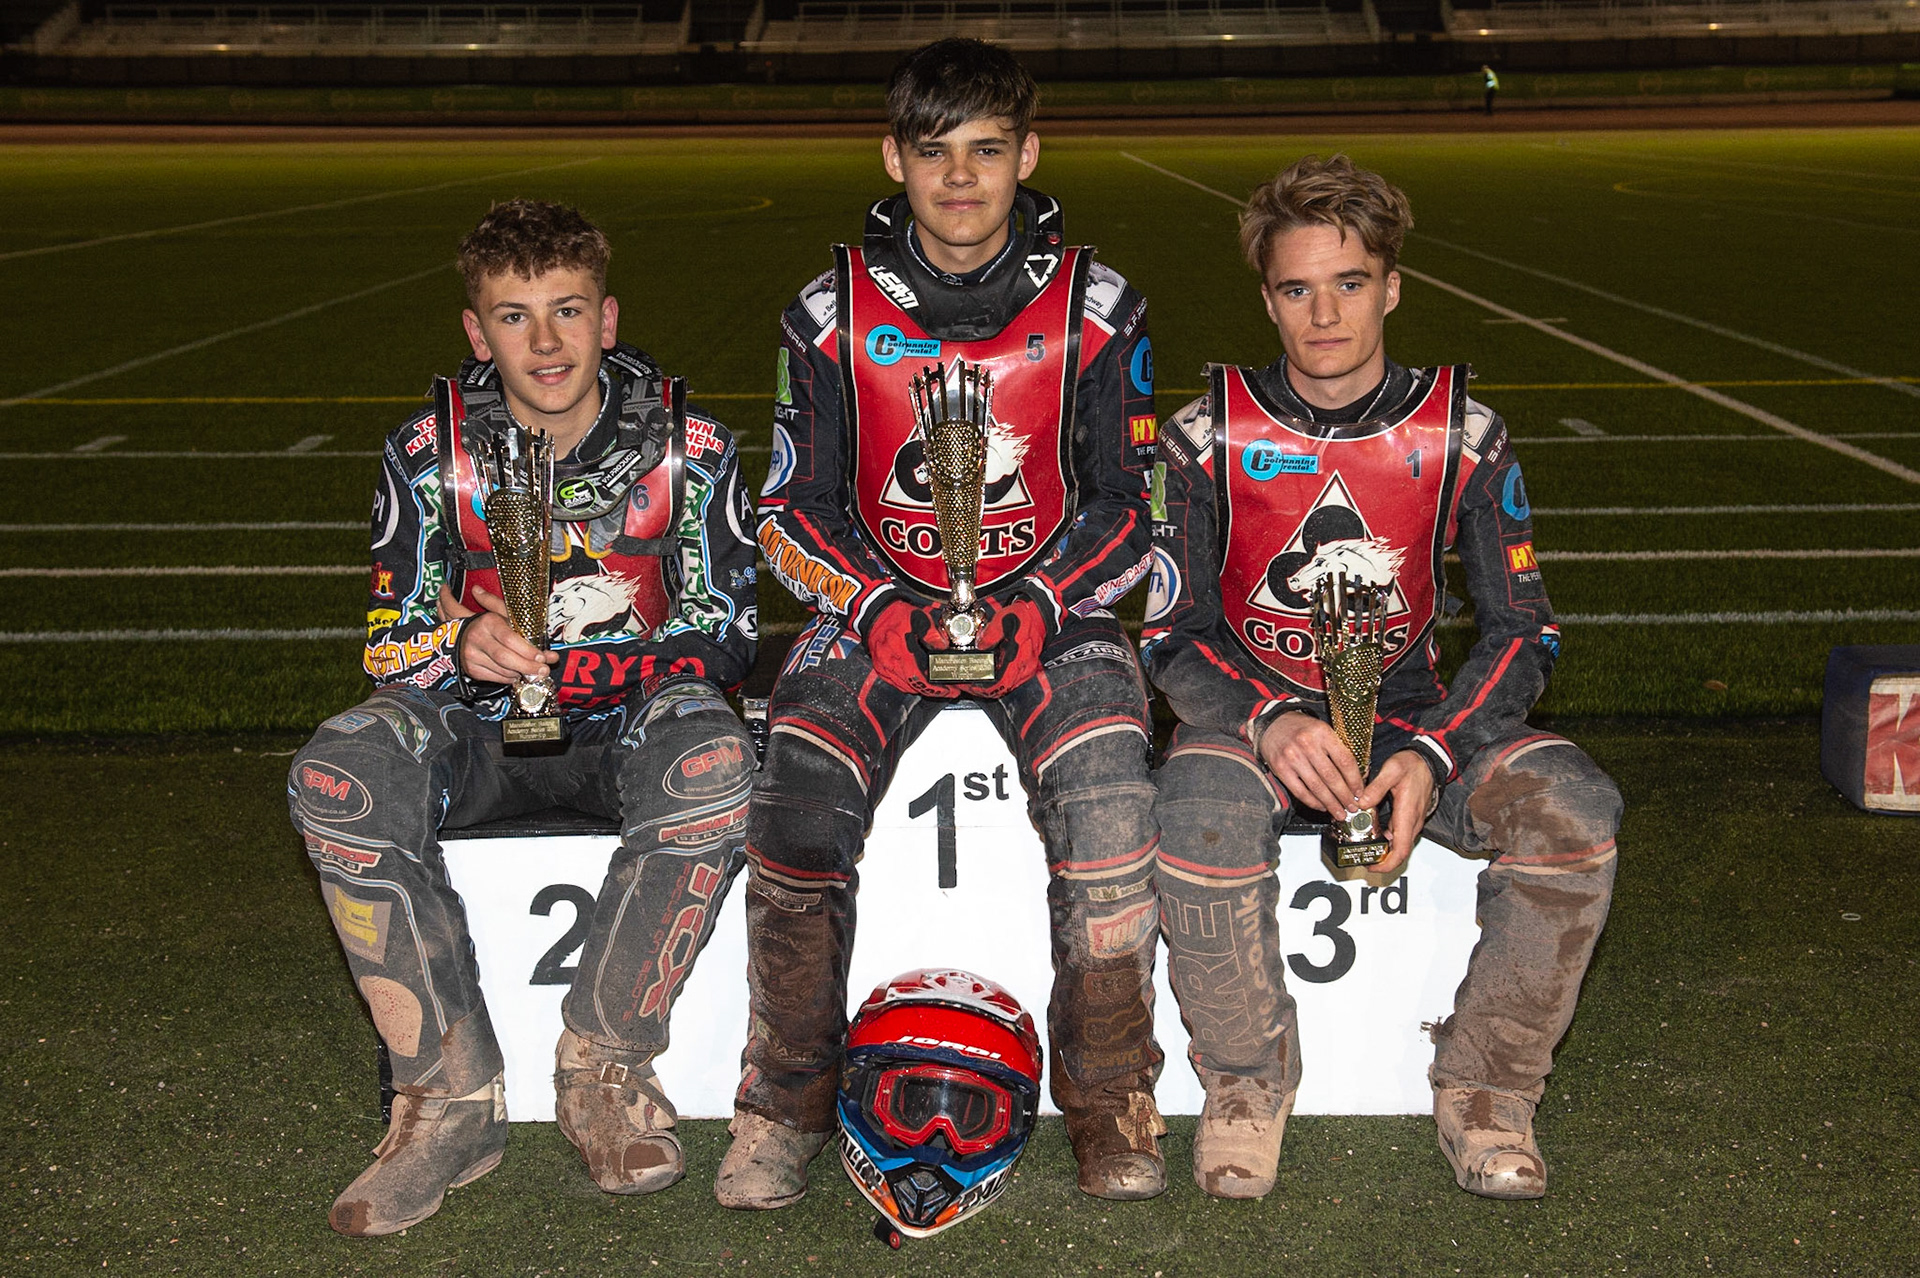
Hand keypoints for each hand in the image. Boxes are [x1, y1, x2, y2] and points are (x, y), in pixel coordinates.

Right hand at [444, 583, 553, 684]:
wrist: (464, 635)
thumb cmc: (492, 626)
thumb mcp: (508, 619)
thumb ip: (533, 635)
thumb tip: (552, 654)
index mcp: (488, 621)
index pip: (510, 638)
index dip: (527, 650)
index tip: (542, 657)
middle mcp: (477, 637)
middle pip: (505, 657)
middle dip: (527, 666)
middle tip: (543, 670)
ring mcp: (472, 655)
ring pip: (502, 670)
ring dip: (521, 673)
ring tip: (531, 671)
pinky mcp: (472, 669)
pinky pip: (497, 678)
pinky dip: (510, 678)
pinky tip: (516, 673)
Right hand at [866, 600, 959, 698]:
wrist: (876, 614)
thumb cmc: (897, 616)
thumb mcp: (920, 619)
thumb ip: (933, 634)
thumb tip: (943, 647)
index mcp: (902, 652)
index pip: (922, 680)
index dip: (938, 689)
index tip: (951, 691)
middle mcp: (891, 663)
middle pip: (916, 687)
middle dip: (933, 691)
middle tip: (948, 690)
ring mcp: (884, 668)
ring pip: (906, 687)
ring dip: (922, 689)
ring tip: (936, 686)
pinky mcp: (881, 669)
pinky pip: (897, 683)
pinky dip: (909, 685)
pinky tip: (918, 681)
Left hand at [968, 596, 1046, 697]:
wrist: (1037, 616)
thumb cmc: (1022, 617)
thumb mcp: (1002, 619)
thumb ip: (990, 634)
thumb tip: (980, 646)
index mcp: (1018, 657)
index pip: (1000, 683)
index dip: (983, 688)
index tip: (970, 685)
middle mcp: (1024, 667)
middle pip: (1001, 688)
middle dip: (982, 689)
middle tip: (968, 683)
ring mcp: (1026, 669)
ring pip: (1006, 686)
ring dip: (990, 685)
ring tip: (975, 679)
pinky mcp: (1025, 668)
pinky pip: (1010, 680)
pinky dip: (997, 680)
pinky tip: (987, 673)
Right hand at [1258, 711, 1365, 819]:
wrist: (1273, 724)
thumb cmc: (1302, 729)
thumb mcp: (1323, 731)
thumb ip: (1337, 749)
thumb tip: (1355, 777)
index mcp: (1322, 733)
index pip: (1345, 761)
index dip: (1355, 780)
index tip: (1360, 792)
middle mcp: (1307, 744)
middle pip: (1331, 777)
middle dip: (1344, 796)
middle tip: (1352, 807)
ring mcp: (1292, 757)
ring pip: (1317, 787)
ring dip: (1330, 803)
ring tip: (1339, 812)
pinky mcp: (1280, 769)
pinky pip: (1300, 791)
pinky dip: (1312, 802)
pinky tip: (1322, 806)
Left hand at [1354, 749, 1436, 877]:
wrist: (1427, 760)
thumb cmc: (1413, 765)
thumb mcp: (1392, 770)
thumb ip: (1376, 787)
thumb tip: (1361, 802)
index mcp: (1408, 814)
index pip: (1401, 849)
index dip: (1387, 863)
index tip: (1373, 866)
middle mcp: (1412, 821)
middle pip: (1400, 852)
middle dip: (1383, 861)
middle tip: (1363, 859)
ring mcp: (1412, 821)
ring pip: (1400, 844)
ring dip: (1385, 851)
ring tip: (1365, 849)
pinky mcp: (1410, 818)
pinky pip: (1400, 835)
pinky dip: (1388, 841)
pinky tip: (1374, 835)